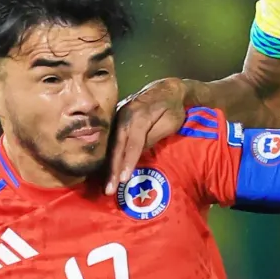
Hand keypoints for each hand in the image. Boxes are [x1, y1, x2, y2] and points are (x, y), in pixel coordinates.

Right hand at [106, 78, 188, 194]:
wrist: (167, 89)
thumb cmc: (173, 108)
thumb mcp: (170, 122)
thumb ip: (153, 137)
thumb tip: (137, 154)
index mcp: (139, 115)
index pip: (132, 143)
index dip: (127, 162)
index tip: (123, 179)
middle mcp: (124, 115)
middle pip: (116, 146)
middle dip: (113, 168)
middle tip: (109, 189)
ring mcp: (117, 116)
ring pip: (110, 144)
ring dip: (107, 165)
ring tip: (106, 185)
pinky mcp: (115, 120)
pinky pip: (110, 140)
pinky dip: (108, 156)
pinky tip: (106, 171)